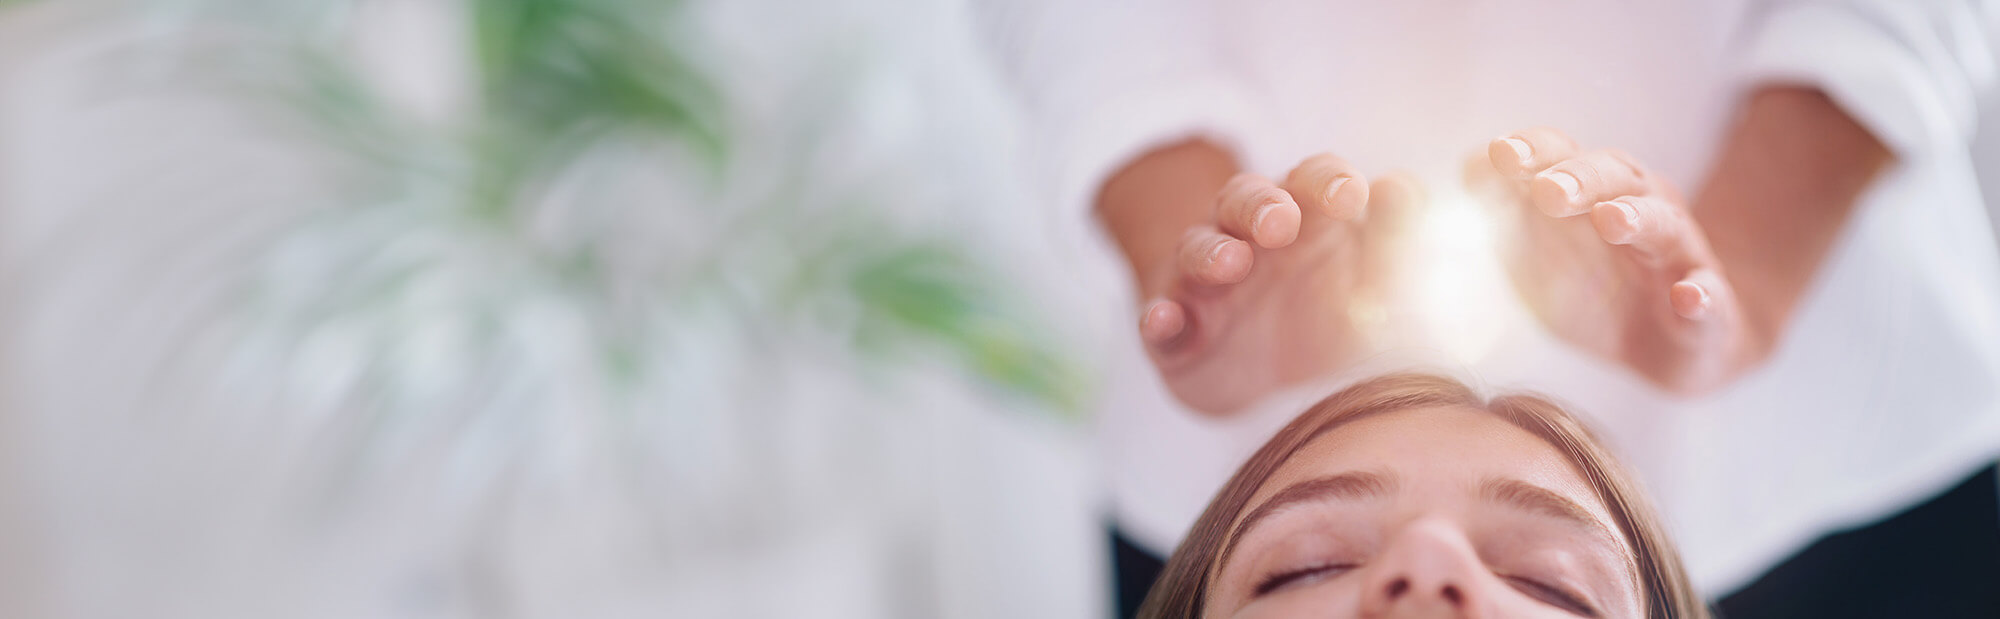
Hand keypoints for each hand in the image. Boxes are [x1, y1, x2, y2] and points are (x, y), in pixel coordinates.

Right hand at [1140, 154, 1417, 414]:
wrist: (1258, 380)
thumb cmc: (1324, 317)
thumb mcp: (1372, 287)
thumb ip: (1396, 246)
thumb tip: (1406, 191)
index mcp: (1304, 221)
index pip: (1312, 181)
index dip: (1328, 181)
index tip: (1354, 195)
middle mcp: (1249, 241)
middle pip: (1245, 200)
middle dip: (1261, 206)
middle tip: (1282, 222)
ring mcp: (1204, 286)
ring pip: (1197, 250)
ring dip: (1210, 252)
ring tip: (1229, 263)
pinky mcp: (1173, 334)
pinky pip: (1159, 319)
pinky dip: (1159, 318)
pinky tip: (1164, 321)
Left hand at [1474, 127, 1752, 392]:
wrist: (1669, 348)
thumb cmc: (1594, 288)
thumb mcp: (1537, 252)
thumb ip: (1504, 211)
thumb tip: (1468, 167)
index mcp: (1594, 192)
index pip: (1564, 155)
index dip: (1535, 151)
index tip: (1500, 153)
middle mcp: (1642, 209)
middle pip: (1615, 177)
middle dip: (1580, 179)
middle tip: (1547, 190)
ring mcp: (1679, 256)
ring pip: (1664, 225)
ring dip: (1637, 218)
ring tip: (1610, 220)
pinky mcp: (1709, 309)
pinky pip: (1709, 296)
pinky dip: (1701, 295)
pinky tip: (1688, 296)